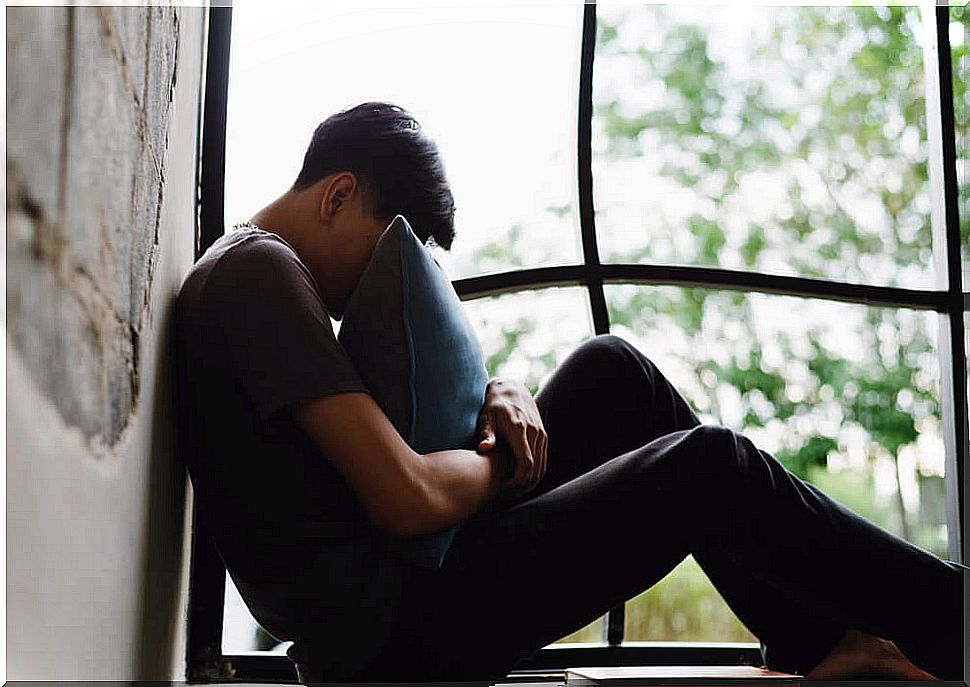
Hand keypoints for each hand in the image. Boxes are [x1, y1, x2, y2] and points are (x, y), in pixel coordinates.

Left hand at [475, 377, 547, 498]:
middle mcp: (535, 433)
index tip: (501, 489)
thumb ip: (486, 434)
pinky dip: (534, 475)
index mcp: (520, 430)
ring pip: (542, 468)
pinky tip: (518, 482)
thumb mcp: (486, 417)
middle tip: (503, 496)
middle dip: (521, 488)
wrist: (511, 389)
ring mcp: (541, 435)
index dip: (516, 482)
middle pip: (535, 470)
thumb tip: (483, 449)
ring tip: (509, 492)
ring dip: (528, 484)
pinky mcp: (543, 437)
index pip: (526, 463)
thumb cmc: (494, 406)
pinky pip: (543, 462)